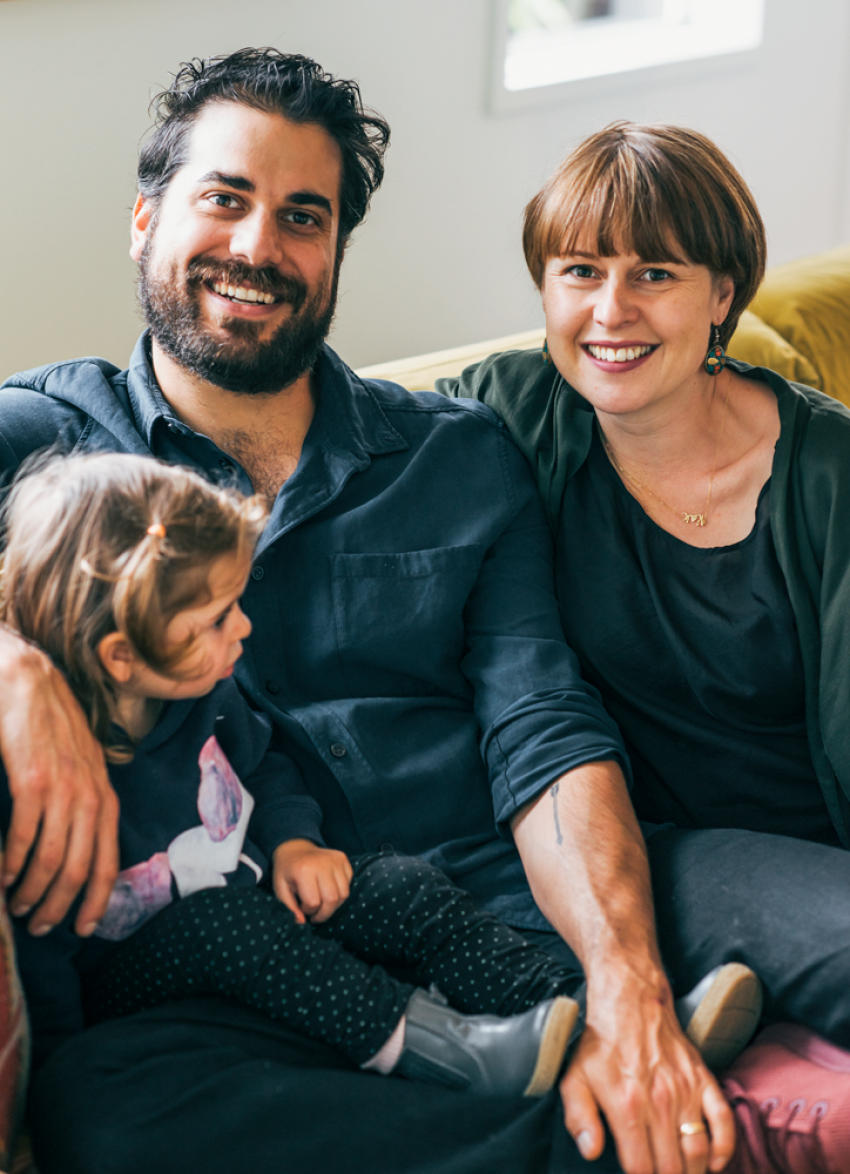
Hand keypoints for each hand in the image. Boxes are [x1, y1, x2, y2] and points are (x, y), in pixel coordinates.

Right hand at [0, 628, 118, 936]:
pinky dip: (13, 863)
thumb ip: (86, 808)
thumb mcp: (83, 770)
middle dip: (58, 906)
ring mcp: (63, 789)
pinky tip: (4, 876)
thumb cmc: (55, 732)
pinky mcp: (32, 780)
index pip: (108, 861)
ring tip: (17, 906)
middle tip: (38, 926)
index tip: (83, 929)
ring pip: (51, 859)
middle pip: (79, 869)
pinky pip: (24, 836)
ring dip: (32, 891)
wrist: (31, 685)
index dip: (97, 900)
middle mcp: (90, 796)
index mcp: (105, 797)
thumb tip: (79, 854)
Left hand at [272, 839, 352, 923]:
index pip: (313, 902)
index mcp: (304, 870)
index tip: (302, 908)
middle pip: (332, 900)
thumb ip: (290, 907)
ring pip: (344, 894)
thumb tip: (302, 922)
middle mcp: (322, 863)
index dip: (308, 911)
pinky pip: (348, 884)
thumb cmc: (287, 871)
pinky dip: (340, 893)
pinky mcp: (343, 859)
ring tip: (322, 904)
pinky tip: (328, 890)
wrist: (295, 848)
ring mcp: (335, 860)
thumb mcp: (280, 889)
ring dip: (334, 905)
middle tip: (315, 915)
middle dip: (324, 913)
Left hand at [560, 974, 735, 1173]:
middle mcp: (660, 1103)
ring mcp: (686, 1091)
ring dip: (693, 1172)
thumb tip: (591, 1152)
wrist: (629, 1000)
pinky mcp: (704, 1079)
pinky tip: (713, 1162)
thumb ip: (579, 1117)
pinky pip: (724, 1122)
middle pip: (673, 1168)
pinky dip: (723, 1148)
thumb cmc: (601, 1042)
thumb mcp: (574, 1077)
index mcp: (627, 1106)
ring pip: (699, 1151)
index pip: (641, 1168)